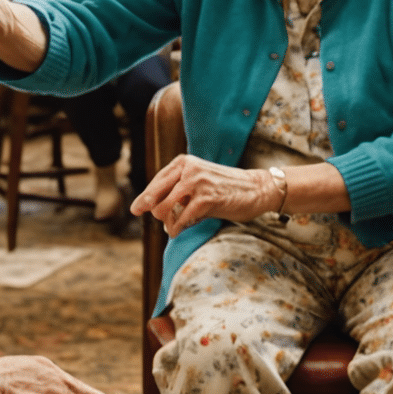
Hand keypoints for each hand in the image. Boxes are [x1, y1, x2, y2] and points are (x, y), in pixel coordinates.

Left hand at [131, 154, 280, 237]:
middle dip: (154, 212)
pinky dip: (177, 228)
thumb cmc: (226, 188)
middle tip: (164, 223)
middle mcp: (188, 169)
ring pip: (165, 208)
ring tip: (174, 228)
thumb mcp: (200, 182)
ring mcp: (197, 183)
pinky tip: (178, 231)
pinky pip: (182, 218)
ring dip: (167, 222)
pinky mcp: (207, 199)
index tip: (135, 210)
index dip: (144, 198)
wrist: (257, 189)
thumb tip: (156, 211)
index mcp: (184, 162)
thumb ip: (179, 191)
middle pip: (155, 196)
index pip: (156, 182)